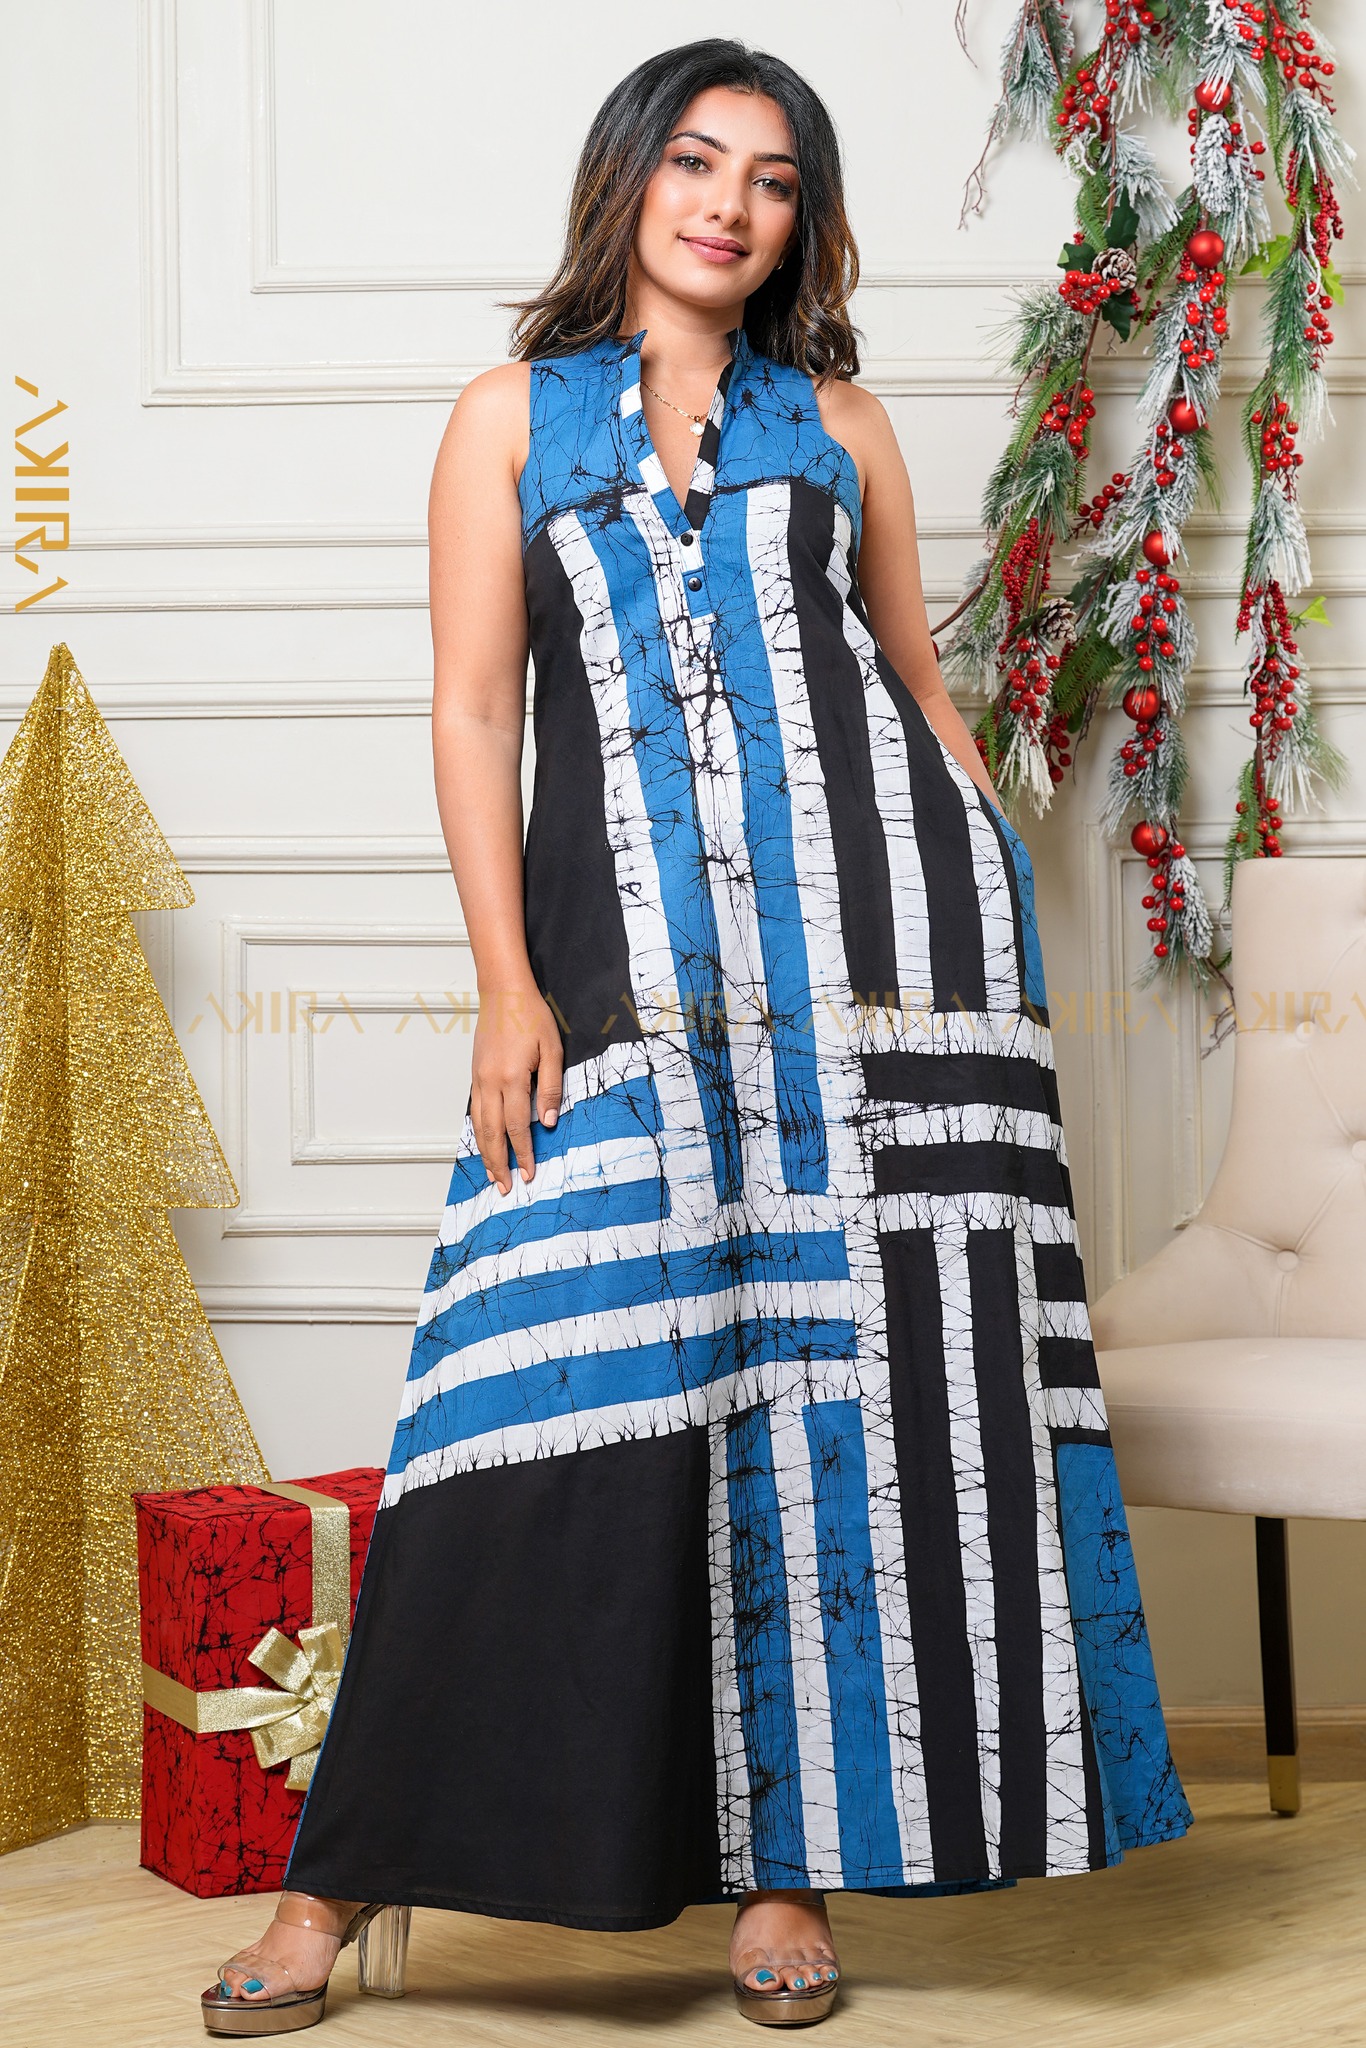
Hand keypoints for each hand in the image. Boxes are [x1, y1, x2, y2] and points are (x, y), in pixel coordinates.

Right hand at [471, 984, 563, 1193]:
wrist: (503, 992)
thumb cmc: (531, 1016)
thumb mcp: (552, 1050)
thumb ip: (551, 1088)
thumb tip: (549, 1122)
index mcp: (512, 1078)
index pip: (518, 1126)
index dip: (523, 1153)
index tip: (529, 1173)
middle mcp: (490, 1082)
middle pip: (492, 1133)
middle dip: (499, 1164)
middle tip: (505, 1187)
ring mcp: (479, 1079)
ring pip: (479, 1125)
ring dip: (485, 1153)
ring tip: (492, 1175)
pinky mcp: (474, 1075)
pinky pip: (475, 1111)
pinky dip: (478, 1133)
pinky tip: (484, 1144)